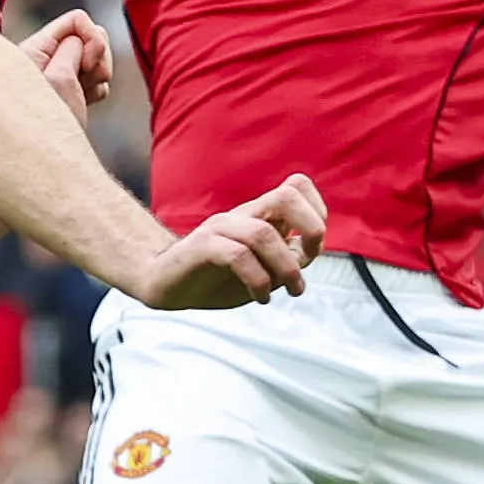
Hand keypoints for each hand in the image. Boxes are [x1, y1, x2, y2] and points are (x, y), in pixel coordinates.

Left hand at [21, 9, 114, 124]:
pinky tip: (83, 105)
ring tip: (82, 96)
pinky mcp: (69, 91)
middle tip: (84, 81)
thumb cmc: (43, 127)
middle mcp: (44, 58)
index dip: (91, 38)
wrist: (43, 167)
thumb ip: (72, 48)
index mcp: (34, 49)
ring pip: (96, 58)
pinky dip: (97, 90)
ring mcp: (58, 75)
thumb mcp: (58, 80)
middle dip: (99, 57)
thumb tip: (84, 34)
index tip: (84, 65)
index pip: (77, 20)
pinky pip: (97, 79)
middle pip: (91, 35)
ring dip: (98, 75)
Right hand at [129, 173, 328, 310]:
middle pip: (286, 196)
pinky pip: (238, 256)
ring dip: (286, 269)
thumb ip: (287, 257)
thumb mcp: (262, 269)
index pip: (297, 187)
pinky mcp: (202, 247)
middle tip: (306, 260)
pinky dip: (258, 281)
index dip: (317, 213)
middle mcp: (241, 215)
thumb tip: (310, 251)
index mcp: (258, 216)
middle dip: (310, 229)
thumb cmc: (215, 277)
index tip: (310, 248)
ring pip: (264, 234)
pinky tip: (260, 297)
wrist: (166, 285)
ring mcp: (220, 229)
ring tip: (288, 291)